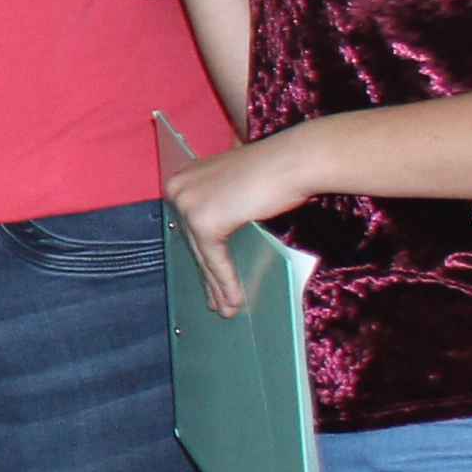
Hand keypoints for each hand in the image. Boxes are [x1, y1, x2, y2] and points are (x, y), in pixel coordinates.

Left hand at [163, 133, 300, 320]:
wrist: (294, 161)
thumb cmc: (275, 171)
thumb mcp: (235, 188)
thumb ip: (220, 205)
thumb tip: (213, 238)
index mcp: (182, 178)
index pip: (188, 227)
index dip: (200, 257)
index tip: (206, 281)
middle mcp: (178, 189)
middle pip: (194, 243)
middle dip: (207, 277)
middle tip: (216, 303)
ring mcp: (188, 206)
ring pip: (204, 256)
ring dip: (217, 287)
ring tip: (226, 310)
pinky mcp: (204, 222)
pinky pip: (216, 260)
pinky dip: (227, 283)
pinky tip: (235, 302)